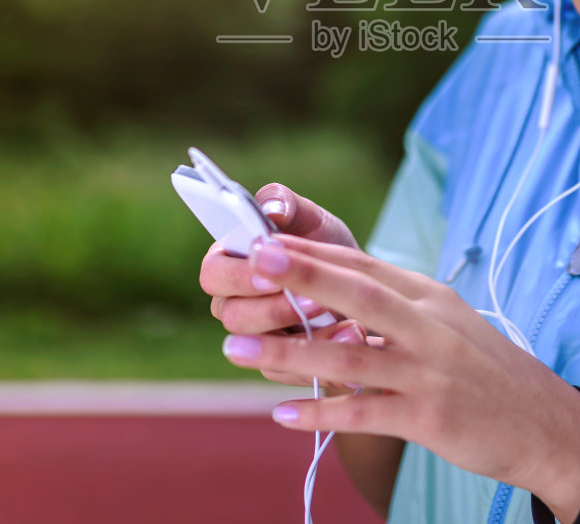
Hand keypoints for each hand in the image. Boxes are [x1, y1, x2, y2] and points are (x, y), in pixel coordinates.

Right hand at [199, 186, 360, 385]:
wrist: (366, 290)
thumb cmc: (325, 248)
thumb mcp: (313, 221)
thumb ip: (288, 204)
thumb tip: (272, 209)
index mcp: (230, 265)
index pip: (213, 274)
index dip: (238, 275)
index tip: (270, 268)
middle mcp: (236, 306)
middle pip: (234, 317)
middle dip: (274, 308)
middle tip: (312, 297)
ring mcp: (257, 342)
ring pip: (261, 351)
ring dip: (301, 335)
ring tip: (340, 318)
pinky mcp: (284, 369)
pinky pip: (293, 373)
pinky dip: (324, 358)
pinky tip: (354, 336)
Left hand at [221, 236, 579, 516]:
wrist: (546, 424)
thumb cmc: (485, 370)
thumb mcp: (447, 324)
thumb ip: (396, 307)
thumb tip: (333, 294)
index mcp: (429, 296)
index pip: (363, 264)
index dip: (311, 252)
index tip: (264, 240)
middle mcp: (429, 326)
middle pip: (357, 293)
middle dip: (301, 276)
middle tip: (251, 263)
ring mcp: (429, 371)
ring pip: (349, 355)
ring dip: (288, 352)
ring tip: (236, 348)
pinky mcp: (430, 417)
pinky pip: (363, 413)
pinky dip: (320, 411)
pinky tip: (280, 413)